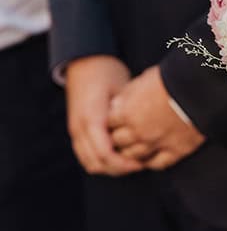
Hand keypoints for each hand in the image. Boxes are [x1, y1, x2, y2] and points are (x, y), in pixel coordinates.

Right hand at [66, 55, 142, 175]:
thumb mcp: (122, 90)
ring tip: (130, 162)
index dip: (125, 163)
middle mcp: (79, 128)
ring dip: (110, 167)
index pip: (105, 154)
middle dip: (119, 169)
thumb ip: (129, 114)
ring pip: (90, 163)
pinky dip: (101, 161)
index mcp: (92, 118)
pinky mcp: (75, 132)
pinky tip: (118, 156)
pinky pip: (86, 156)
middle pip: (97, 163)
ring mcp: (74, 131)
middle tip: (140, 165)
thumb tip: (148, 133)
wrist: (84, 62)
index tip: (142, 163)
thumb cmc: (107, 72)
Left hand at [107, 66, 205, 170]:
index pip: (109, 123)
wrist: (199, 88)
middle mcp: (138, 131)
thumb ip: (127, 95)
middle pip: (118, 142)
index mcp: (127, 112)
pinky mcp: (175, 151)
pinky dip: (151, 162)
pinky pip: (157, 164)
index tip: (119, 118)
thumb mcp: (143, 79)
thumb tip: (117, 105)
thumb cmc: (171, 78)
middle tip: (125, 134)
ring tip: (136, 148)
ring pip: (135, 157)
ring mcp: (156, 143)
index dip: (114, 121)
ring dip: (133, 152)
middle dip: (120, 138)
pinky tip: (151, 158)